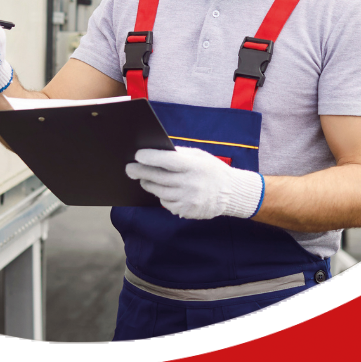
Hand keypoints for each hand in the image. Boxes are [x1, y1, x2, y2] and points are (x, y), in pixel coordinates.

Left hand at [126, 147, 263, 219]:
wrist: (231, 193)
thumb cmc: (211, 169)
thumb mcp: (199, 156)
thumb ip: (179, 153)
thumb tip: (155, 150)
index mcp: (194, 166)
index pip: (168, 161)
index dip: (151, 157)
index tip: (138, 155)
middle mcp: (191, 184)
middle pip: (159, 178)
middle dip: (141, 172)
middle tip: (129, 168)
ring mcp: (188, 200)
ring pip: (159, 192)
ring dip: (149, 184)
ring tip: (144, 179)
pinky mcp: (186, 211)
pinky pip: (166, 203)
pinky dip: (162, 196)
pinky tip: (163, 190)